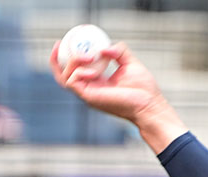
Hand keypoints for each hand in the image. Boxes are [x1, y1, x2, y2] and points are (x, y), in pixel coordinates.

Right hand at [50, 41, 185, 152]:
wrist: (149, 104)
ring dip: (72, 62)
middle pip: (61, 75)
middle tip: (61, 43)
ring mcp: (88, 94)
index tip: (67, 40)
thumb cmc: (144, 89)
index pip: (74, 70)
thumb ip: (119, 51)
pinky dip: (79, 71)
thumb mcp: (130, 62)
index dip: (66, 56)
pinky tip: (94, 70)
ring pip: (65, 77)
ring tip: (90, 56)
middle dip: (57, 59)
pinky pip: (73, 82)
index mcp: (96, 82)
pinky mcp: (89, 98)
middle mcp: (89, 89)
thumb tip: (105, 48)